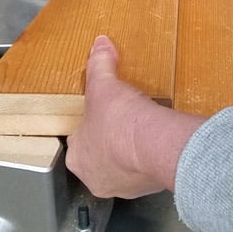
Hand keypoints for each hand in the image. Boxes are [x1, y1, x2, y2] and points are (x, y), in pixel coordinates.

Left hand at [66, 35, 205, 198]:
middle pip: (100, 156)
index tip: (102, 113)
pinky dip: (149, 158)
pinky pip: (145, 171)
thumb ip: (99, 64)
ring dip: (130, 152)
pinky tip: (154, 142)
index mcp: (77, 158)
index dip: (90, 124)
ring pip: (123, 167)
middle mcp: (96, 178)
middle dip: (110, 140)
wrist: (156, 144)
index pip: (78, 140)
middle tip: (122, 122)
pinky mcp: (148, 187)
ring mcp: (123, 187)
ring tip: (139, 130)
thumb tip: (100, 44)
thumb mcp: (103, 84)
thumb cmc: (121, 122)